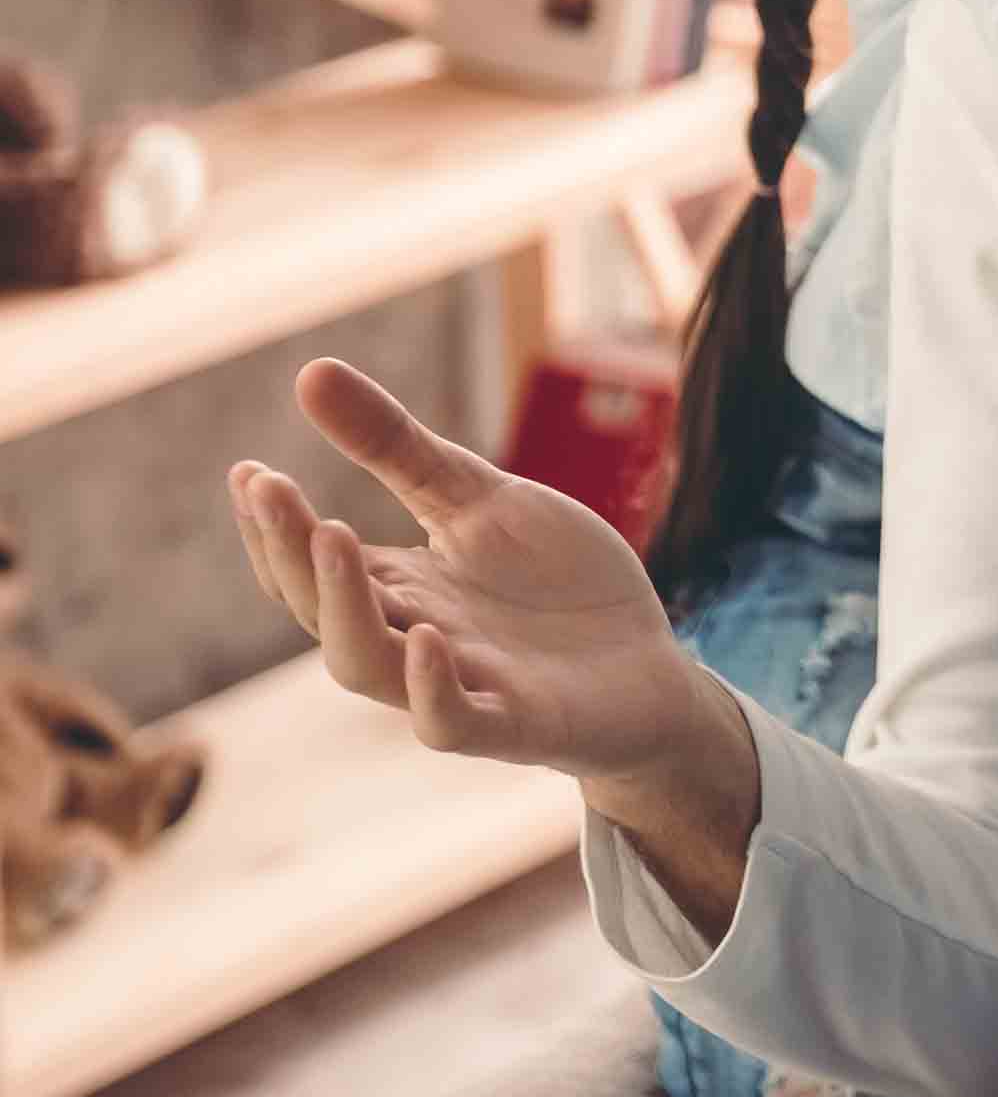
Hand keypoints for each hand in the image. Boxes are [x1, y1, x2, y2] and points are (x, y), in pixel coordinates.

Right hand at [228, 359, 718, 792]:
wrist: (651, 663)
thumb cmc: (557, 583)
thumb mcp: (480, 500)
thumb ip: (400, 450)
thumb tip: (310, 372)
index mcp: (397, 589)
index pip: (309, 565)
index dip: (273, 525)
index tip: (247, 471)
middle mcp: (409, 641)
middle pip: (322, 608)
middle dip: (288, 551)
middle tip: (268, 488)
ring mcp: (460, 685)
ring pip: (367, 667)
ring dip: (342, 606)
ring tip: (333, 534)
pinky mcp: (515, 724)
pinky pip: (452, 722)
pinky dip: (429, 688)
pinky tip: (424, 635)